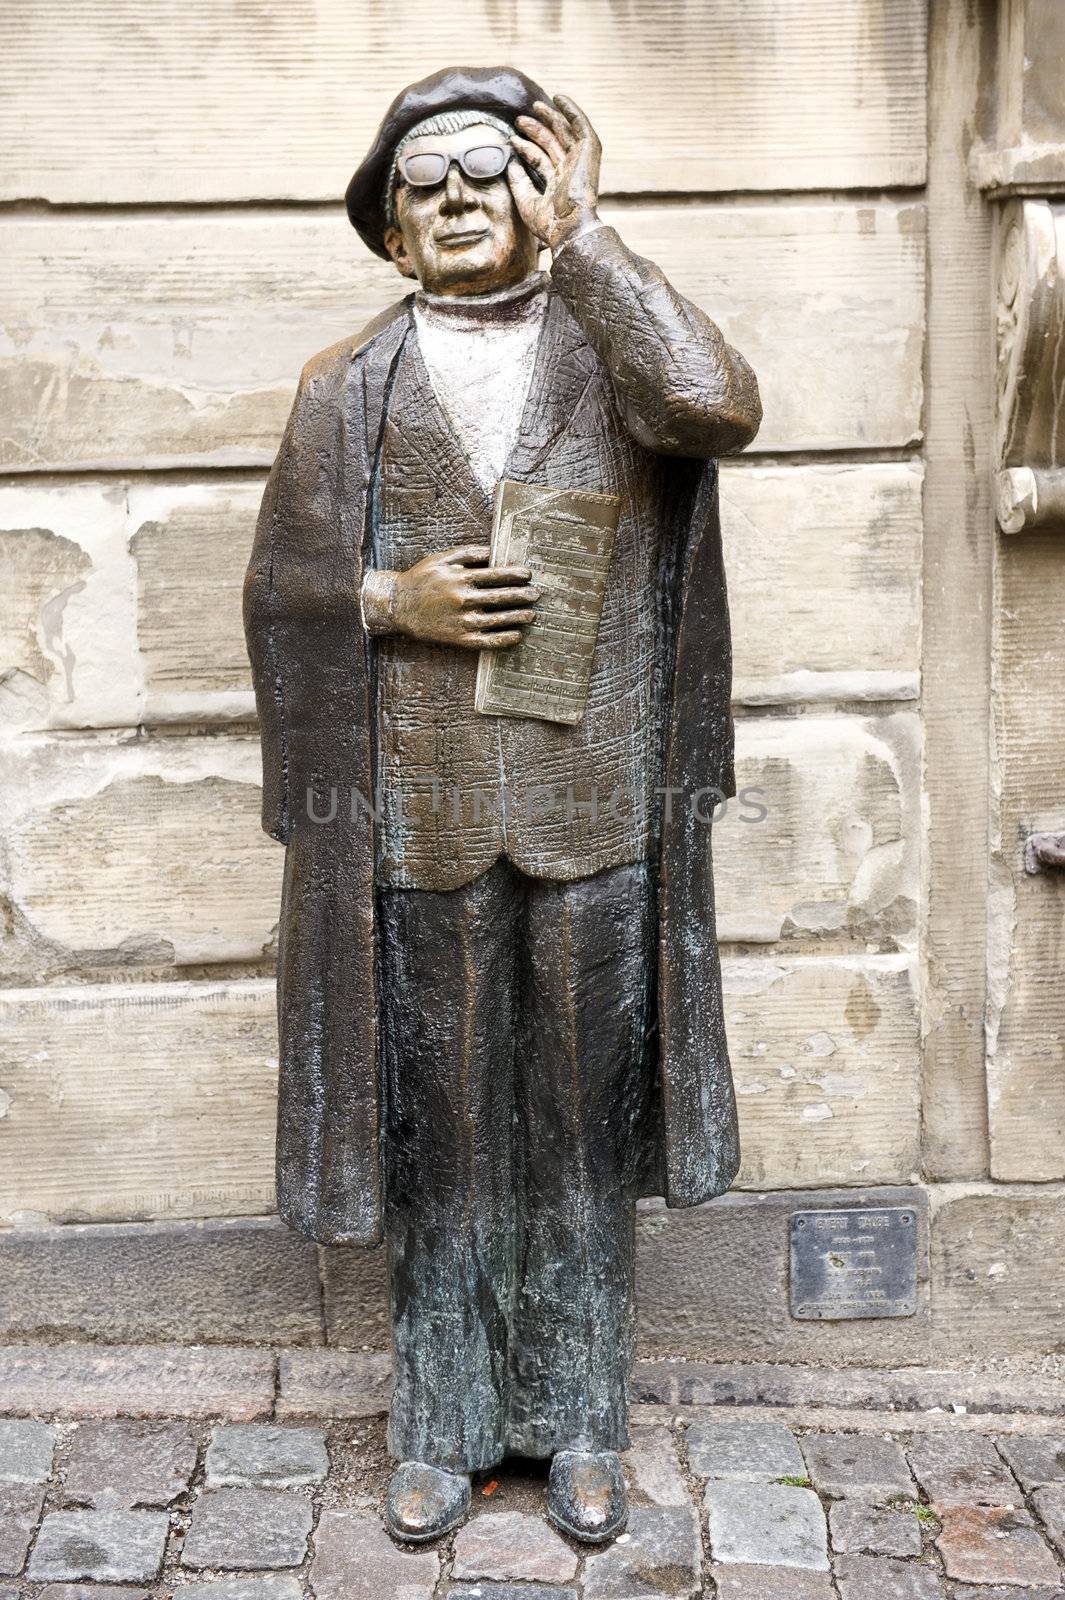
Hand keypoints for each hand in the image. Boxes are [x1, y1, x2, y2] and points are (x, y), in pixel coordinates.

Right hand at [391, 544, 538, 648]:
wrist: (399, 606)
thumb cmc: (421, 579)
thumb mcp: (442, 559)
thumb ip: (468, 554)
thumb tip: (494, 552)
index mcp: (461, 578)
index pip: (496, 575)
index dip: (515, 575)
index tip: (528, 575)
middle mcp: (463, 599)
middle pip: (501, 597)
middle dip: (522, 595)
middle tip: (536, 595)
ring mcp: (462, 621)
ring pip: (498, 620)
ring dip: (518, 617)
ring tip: (532, 614)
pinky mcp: (458, 638)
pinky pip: (486, 641)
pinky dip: (504, 639)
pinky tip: (517, 636)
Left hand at [507, 94, 601, 251]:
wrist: (569, 228)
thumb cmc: (550, 225)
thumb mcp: (526, 202)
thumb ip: (518, 182)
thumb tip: (510, 164)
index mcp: (558, 185)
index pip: (540, 159)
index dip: (526, 148)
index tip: (512, 140)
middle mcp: (570, 171)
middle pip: (551, 143)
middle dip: (535, 129)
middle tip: (519, 120)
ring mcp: (580, 161)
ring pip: (564, 132)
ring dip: (550, 117)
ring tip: (533, 106)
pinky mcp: (589, 152)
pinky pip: (581, 125)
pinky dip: (571, 110)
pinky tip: (559, 98)